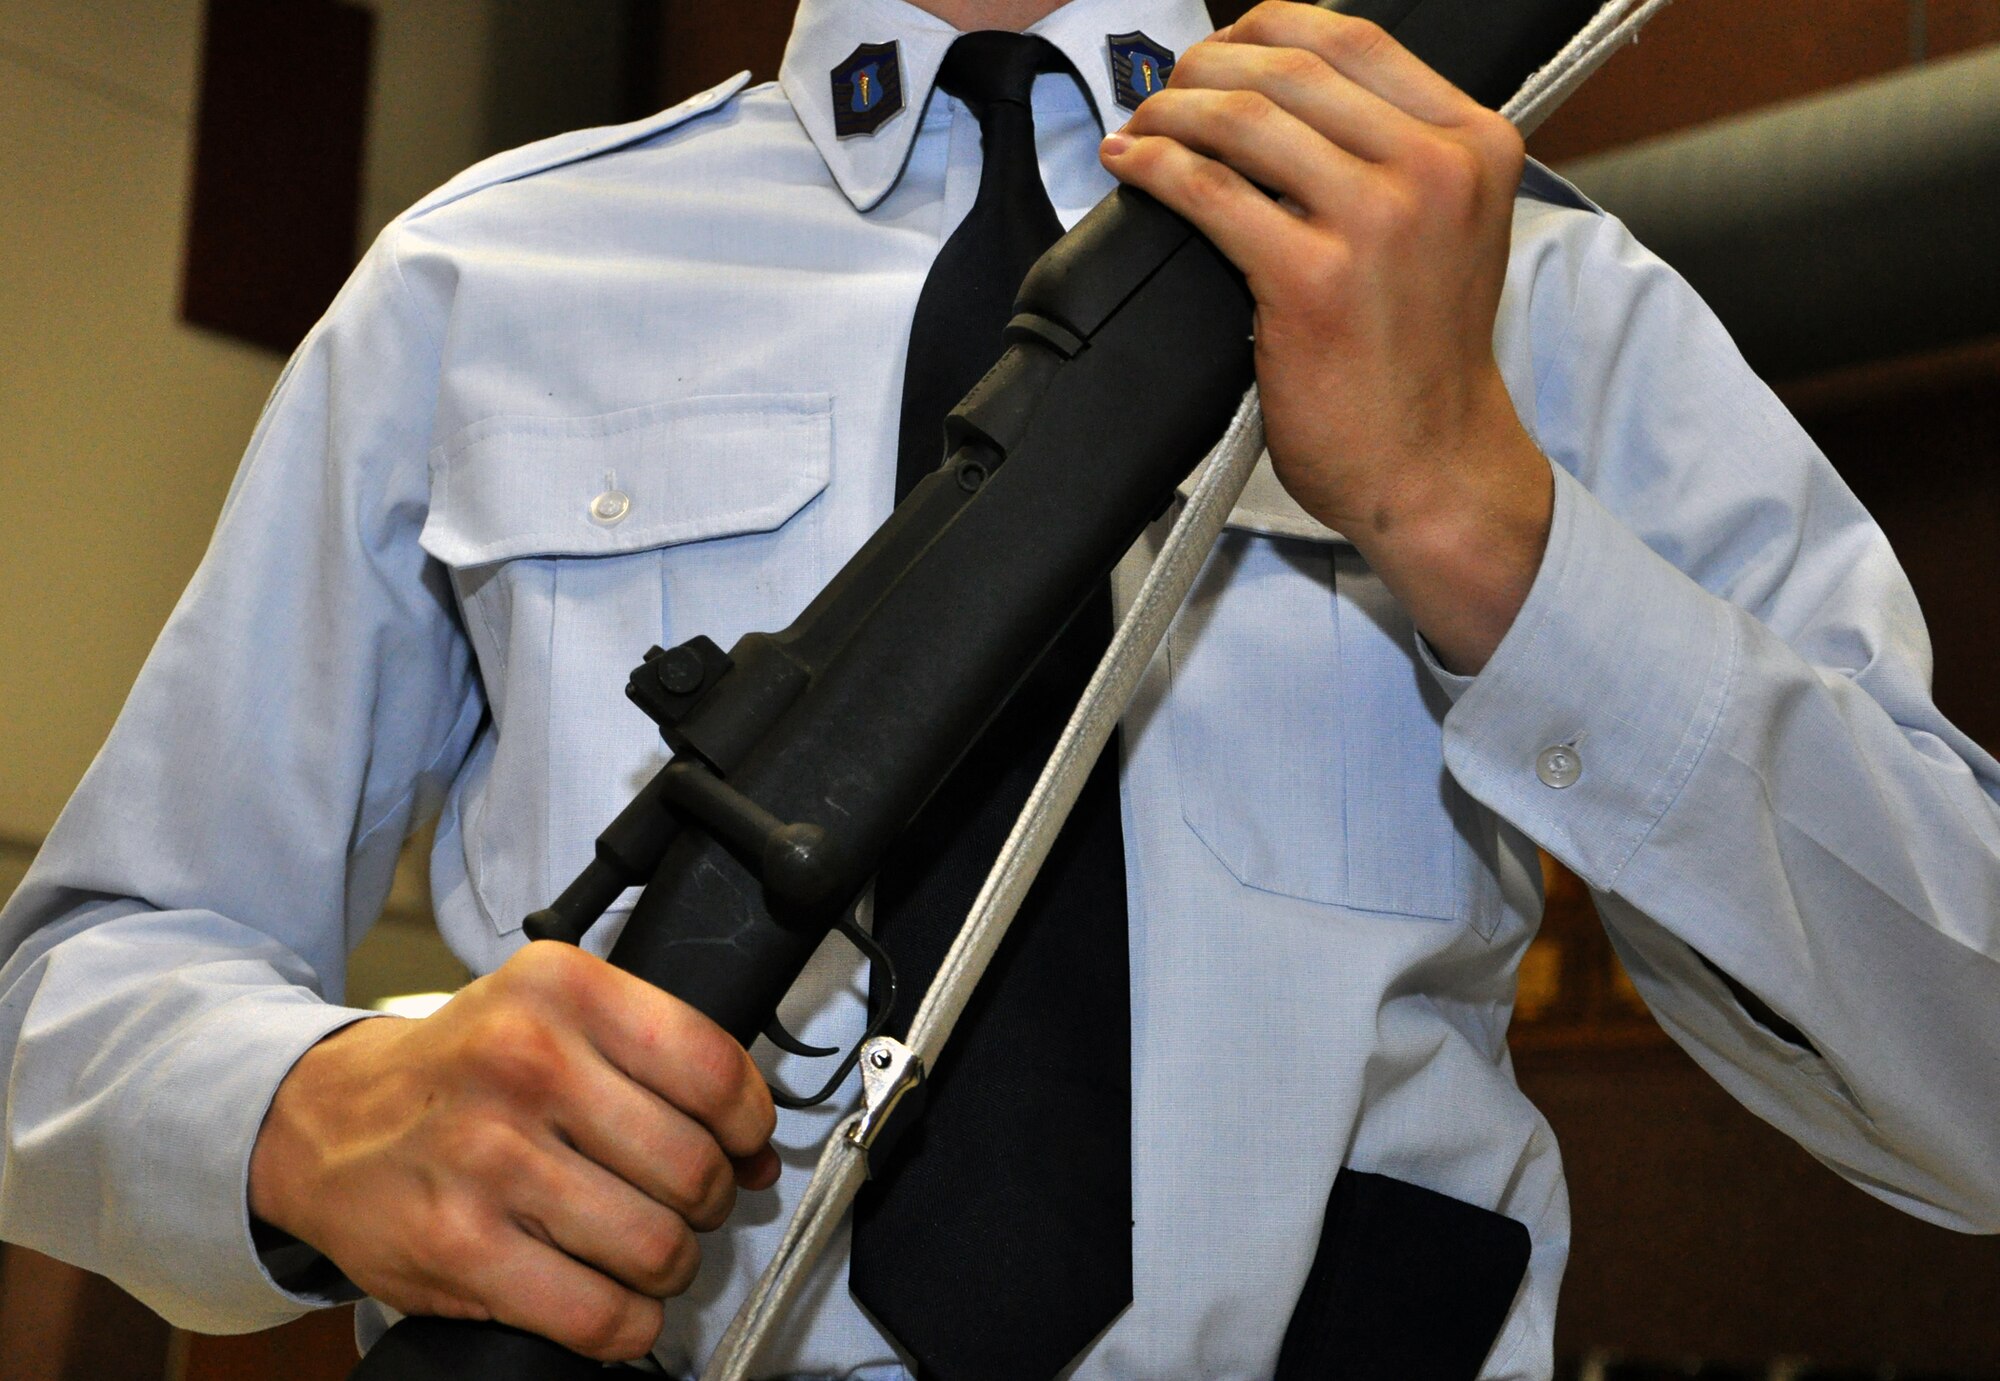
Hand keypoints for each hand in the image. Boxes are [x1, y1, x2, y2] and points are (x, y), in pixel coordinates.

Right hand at [248, 941, 778, 1360]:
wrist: (327, 1122)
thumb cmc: (460, 1071)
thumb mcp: (555, 1016)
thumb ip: (665, 1065)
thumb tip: (759, 1153)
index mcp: (562, 989)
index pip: (713, 1069)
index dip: (749, 1123)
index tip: (743, 1144)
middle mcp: (526, 1062)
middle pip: (694, 1167)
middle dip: (709, 1201)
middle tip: (682, 1201)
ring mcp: (490, 1158)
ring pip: (657, 1247)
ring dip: (670, 1265)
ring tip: (643, 1247)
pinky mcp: (461, 1247)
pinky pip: (599, 1314)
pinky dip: (628, 1322)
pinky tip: (612, 1298)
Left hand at [1099, 2, 1552, 672]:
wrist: (1434, 464)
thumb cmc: (1423, 361)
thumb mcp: (1448, 228)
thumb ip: (1392, 154)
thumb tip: (1285, 96)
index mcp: (1473, 144)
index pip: (1355, 38)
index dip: (1267, 25)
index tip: (1223, 45)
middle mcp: (1434, 170)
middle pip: (1291, 67)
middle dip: (1206, 64)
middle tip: (1168, 86)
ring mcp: (1377, 222)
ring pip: (1244, 119)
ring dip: (1171, 109)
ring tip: (1142, 124)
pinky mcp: (1313, 279)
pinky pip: (1210, 193)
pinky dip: (1157, 167)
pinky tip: (1132, 165)